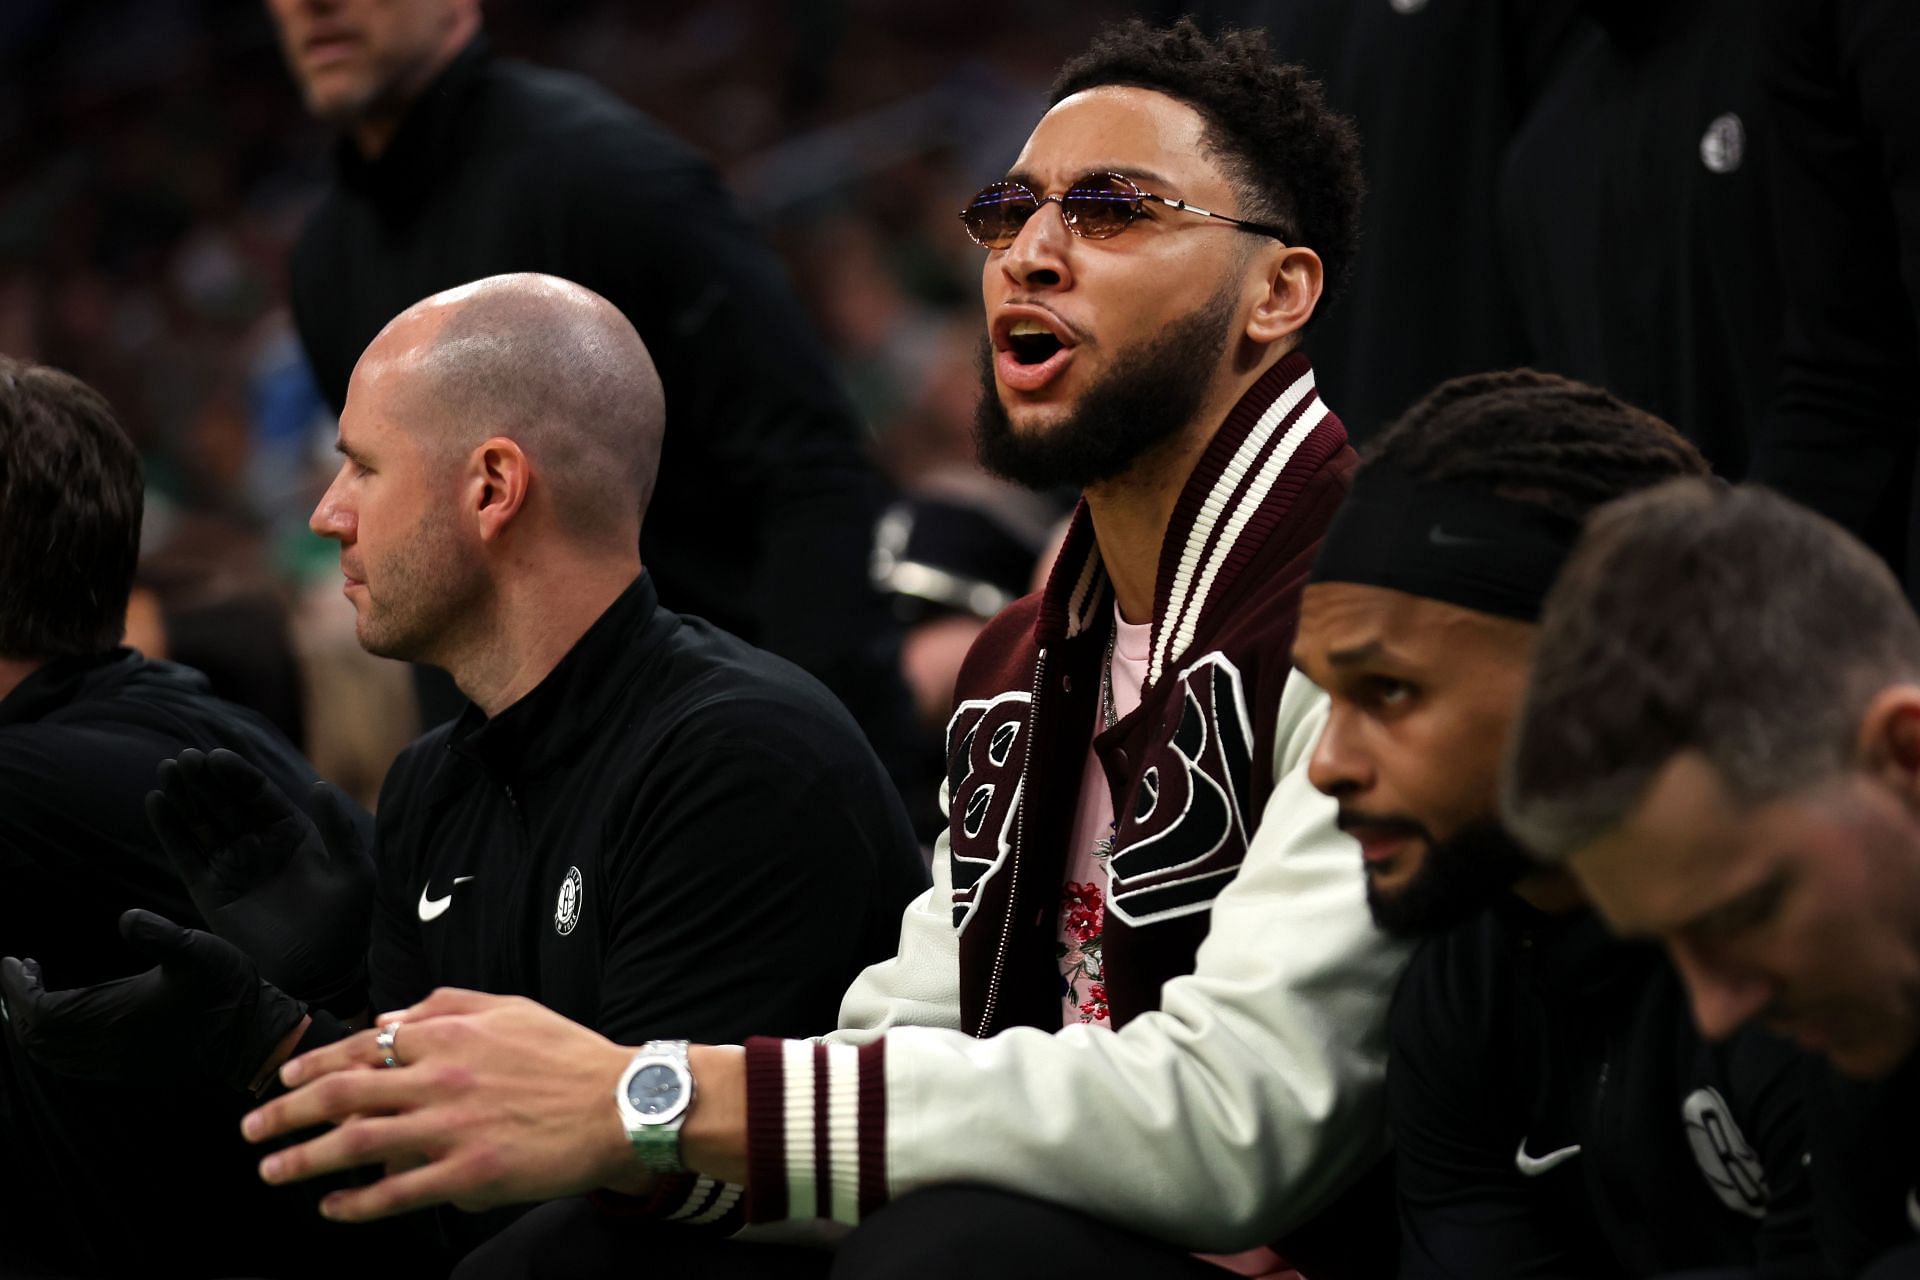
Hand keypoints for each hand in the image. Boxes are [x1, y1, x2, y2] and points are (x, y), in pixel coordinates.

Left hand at [0, 909, 307, 1092]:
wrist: (252, 1035)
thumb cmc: (226, 988)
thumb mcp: (198, 949)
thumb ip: (160, 933)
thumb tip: (124, 919)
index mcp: (115, 1016)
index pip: (40, 1011)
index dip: (17, 988)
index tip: (13, 961)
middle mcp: (107, 1046)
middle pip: (35, 1036)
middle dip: (19, 1005)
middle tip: (21, 973)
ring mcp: (115, 1063)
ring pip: (50, 1054)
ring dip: (32, 1026)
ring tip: (34, 993)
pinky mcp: (125, 1070)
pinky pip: (69, 1063)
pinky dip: (52, 1043)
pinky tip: (66, 1019)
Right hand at [147, 748, 372, 1007]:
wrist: (322, 969)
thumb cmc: (347, 920)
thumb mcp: (353, 871)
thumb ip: (338, 829)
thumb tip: (318, 785)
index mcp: (291, 831)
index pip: (257, 794)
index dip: (237, 774)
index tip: (217, 756)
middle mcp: (258, 842)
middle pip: (224, 802)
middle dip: (204, 779)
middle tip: (184, 758)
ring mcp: (232, 864)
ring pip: (201, 822)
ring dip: (183, 796)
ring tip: (166, 770)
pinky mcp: (209, 889)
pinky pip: (185, 853)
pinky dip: (170, 829)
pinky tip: (156, 802)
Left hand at [242, 989, 642, 1220]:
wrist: (620, 1103)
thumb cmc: (568, 1056)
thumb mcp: (509, 1008)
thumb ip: (445, 1006)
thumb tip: (390, 1018)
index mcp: (449, 1035)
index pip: (361, 1047)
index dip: (314, 1064)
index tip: (284, 1080)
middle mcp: (440, 1078)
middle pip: (342, 1094)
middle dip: (286, 1113)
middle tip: (252, 1129)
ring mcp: (451, 1128)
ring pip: (357, 1143)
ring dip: (304, 1158)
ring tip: (272, 1170)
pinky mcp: (469, 1172)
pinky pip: (397, 1192)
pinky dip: (356, 1203)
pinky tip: (333, 1208)